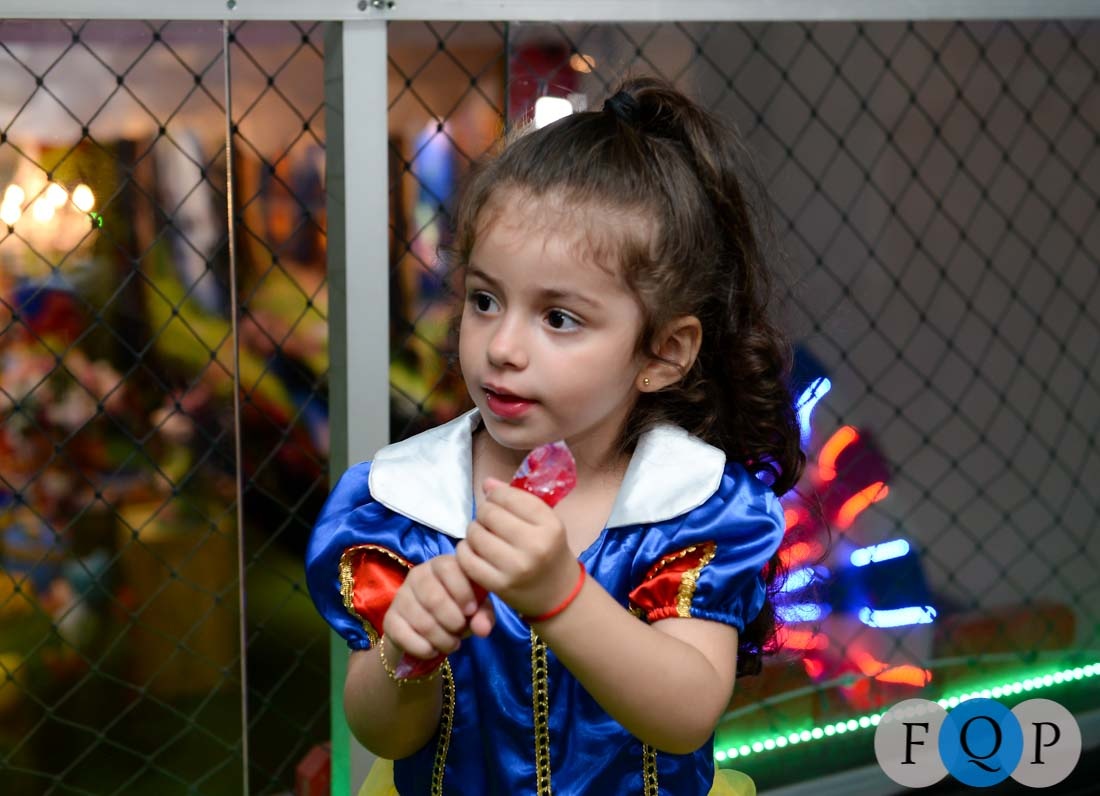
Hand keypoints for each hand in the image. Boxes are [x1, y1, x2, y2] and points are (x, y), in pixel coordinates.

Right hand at [382, 554, 495, 660]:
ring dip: (442, 639)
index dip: (462, 591)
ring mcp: (401, 596)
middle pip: (434, 598)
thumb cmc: (457, 610)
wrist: (426, 631)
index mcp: (441, 565)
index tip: (470, 611)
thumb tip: (482, 630)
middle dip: (453, 622)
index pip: (448, 568)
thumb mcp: (476, 608)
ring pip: (422, 622)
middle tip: (460, 632)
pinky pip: (404, 636)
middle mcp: (418, 575)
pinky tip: (432, 650)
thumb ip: (483, 614)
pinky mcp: (389, 619)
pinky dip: (423, 649)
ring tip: (452, 644)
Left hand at [457, 477, 579, 617]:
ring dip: (474, 531)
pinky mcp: (499, 585)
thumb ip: (518, 500)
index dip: (496, 494)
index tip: (496, 500)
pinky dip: (465, 550)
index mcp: (549, 526)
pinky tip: (474, 550)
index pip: (510, 497)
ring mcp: (515, 567)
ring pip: (475, 534)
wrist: (558, 594)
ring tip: (483, 535)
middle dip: (484, 512)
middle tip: (489, 521)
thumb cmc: (550, 551)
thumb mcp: (545, 523)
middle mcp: (534, 545)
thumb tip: (487, 483)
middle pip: (489, 513)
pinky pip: (467, 559)